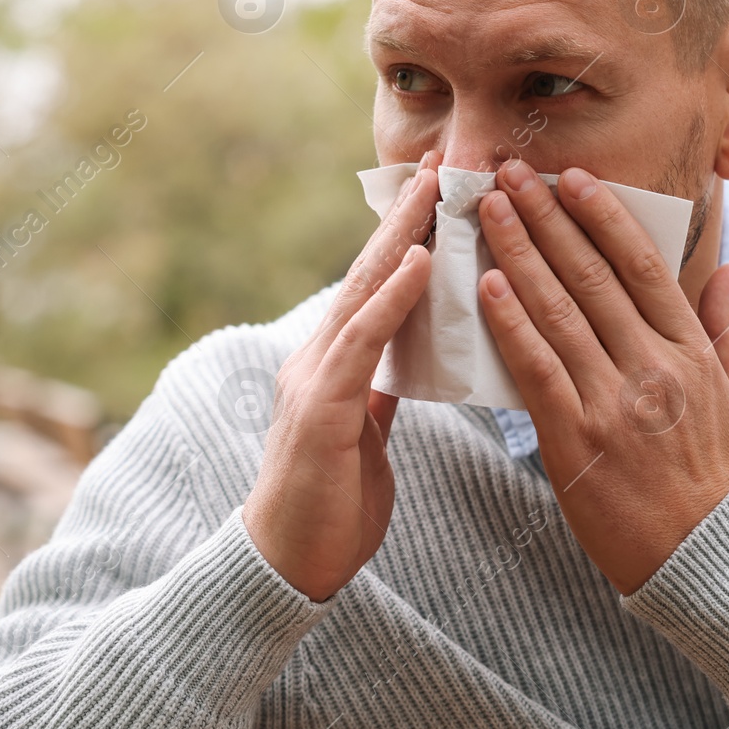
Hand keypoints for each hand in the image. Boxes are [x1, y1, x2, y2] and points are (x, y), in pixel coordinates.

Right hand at [243, 152, 440, 600]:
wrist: (288, 567)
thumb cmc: (330, 505)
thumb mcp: (365, 435)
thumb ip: (377, 390)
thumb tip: (406, 359)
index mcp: (331, 363)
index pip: (373, 286)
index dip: (405, 236)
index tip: (439, 191)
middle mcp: (317, 357)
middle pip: (367, 271)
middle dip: (405, 215)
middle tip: (441, 161)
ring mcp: (314, 378)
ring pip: (363, 291)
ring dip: (402, 235)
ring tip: (437, 188)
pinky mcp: (321, 409)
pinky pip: (364, 342)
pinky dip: (393, 298)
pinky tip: (422, 262)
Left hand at [475, 159, 728, 594]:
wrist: (701, 557)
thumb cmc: (715, 475)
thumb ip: (728, 328)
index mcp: (689, 350)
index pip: (643, 265)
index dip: (604, 215)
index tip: (571, 178)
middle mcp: (652, 365)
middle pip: (592, 275)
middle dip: (547, 218)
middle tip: (510, 174)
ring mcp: (613, 400)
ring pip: (559, 310)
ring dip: (519, 253)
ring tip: (488, 211)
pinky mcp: (575, 437)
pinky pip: (536, 368)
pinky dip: (510, 322)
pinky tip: (486, 285)